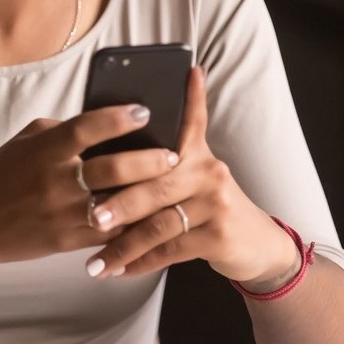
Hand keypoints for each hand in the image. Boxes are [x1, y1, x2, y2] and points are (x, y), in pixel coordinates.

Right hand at [0, 103, 180, 295]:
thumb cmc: (0, 176)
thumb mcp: (24, 142)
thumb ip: (61, 131)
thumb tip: (103, 122)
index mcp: (44, 149)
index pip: (87, 127)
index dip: (119, 117)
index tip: (145, 111)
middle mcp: (55, 180)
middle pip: (113, 168)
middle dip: (149, 161)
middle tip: (174, 154)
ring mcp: (62, 213)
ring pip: (117, 204)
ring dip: (148, 195)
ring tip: (172, 186)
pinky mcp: (66, 241)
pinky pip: (108, 234)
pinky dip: (132, 225)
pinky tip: (153, 217)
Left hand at [80, 67, 299, 285]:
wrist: (255, 244)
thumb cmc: (207, 206)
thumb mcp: (194, 175)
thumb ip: (161, 161)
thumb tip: (113, 144)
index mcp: (197, 152)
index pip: (190, 119)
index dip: (188, 96)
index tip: (183, 72)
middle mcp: (209, 171)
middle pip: (155, 184)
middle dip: (118, 203)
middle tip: (88, 216)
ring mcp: (216, 203)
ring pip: (159, 223)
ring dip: (123, 245)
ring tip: (94, 262)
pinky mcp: (219, 235)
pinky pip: (170, 250)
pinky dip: (141, 263)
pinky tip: (118, 271)